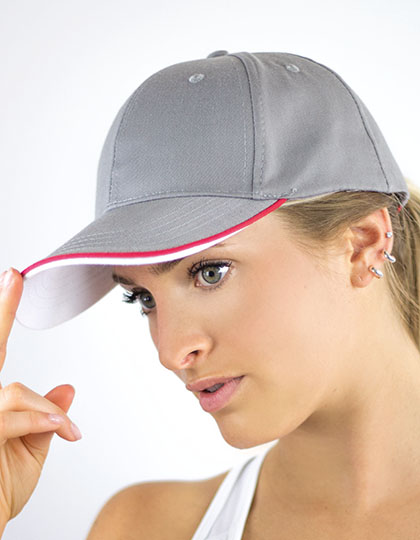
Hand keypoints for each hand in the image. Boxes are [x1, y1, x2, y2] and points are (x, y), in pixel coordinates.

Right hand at [0, 268, 80, 522]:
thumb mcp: (29, 455)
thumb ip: (44, 420)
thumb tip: (66, 390)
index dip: (3, 314)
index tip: (14, 279)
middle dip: (2, 312)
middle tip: (14, 278)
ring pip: (12, 391)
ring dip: (44, 412)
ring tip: (67, 431)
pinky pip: (7, 415)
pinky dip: (37, 420)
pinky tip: (60, 429)